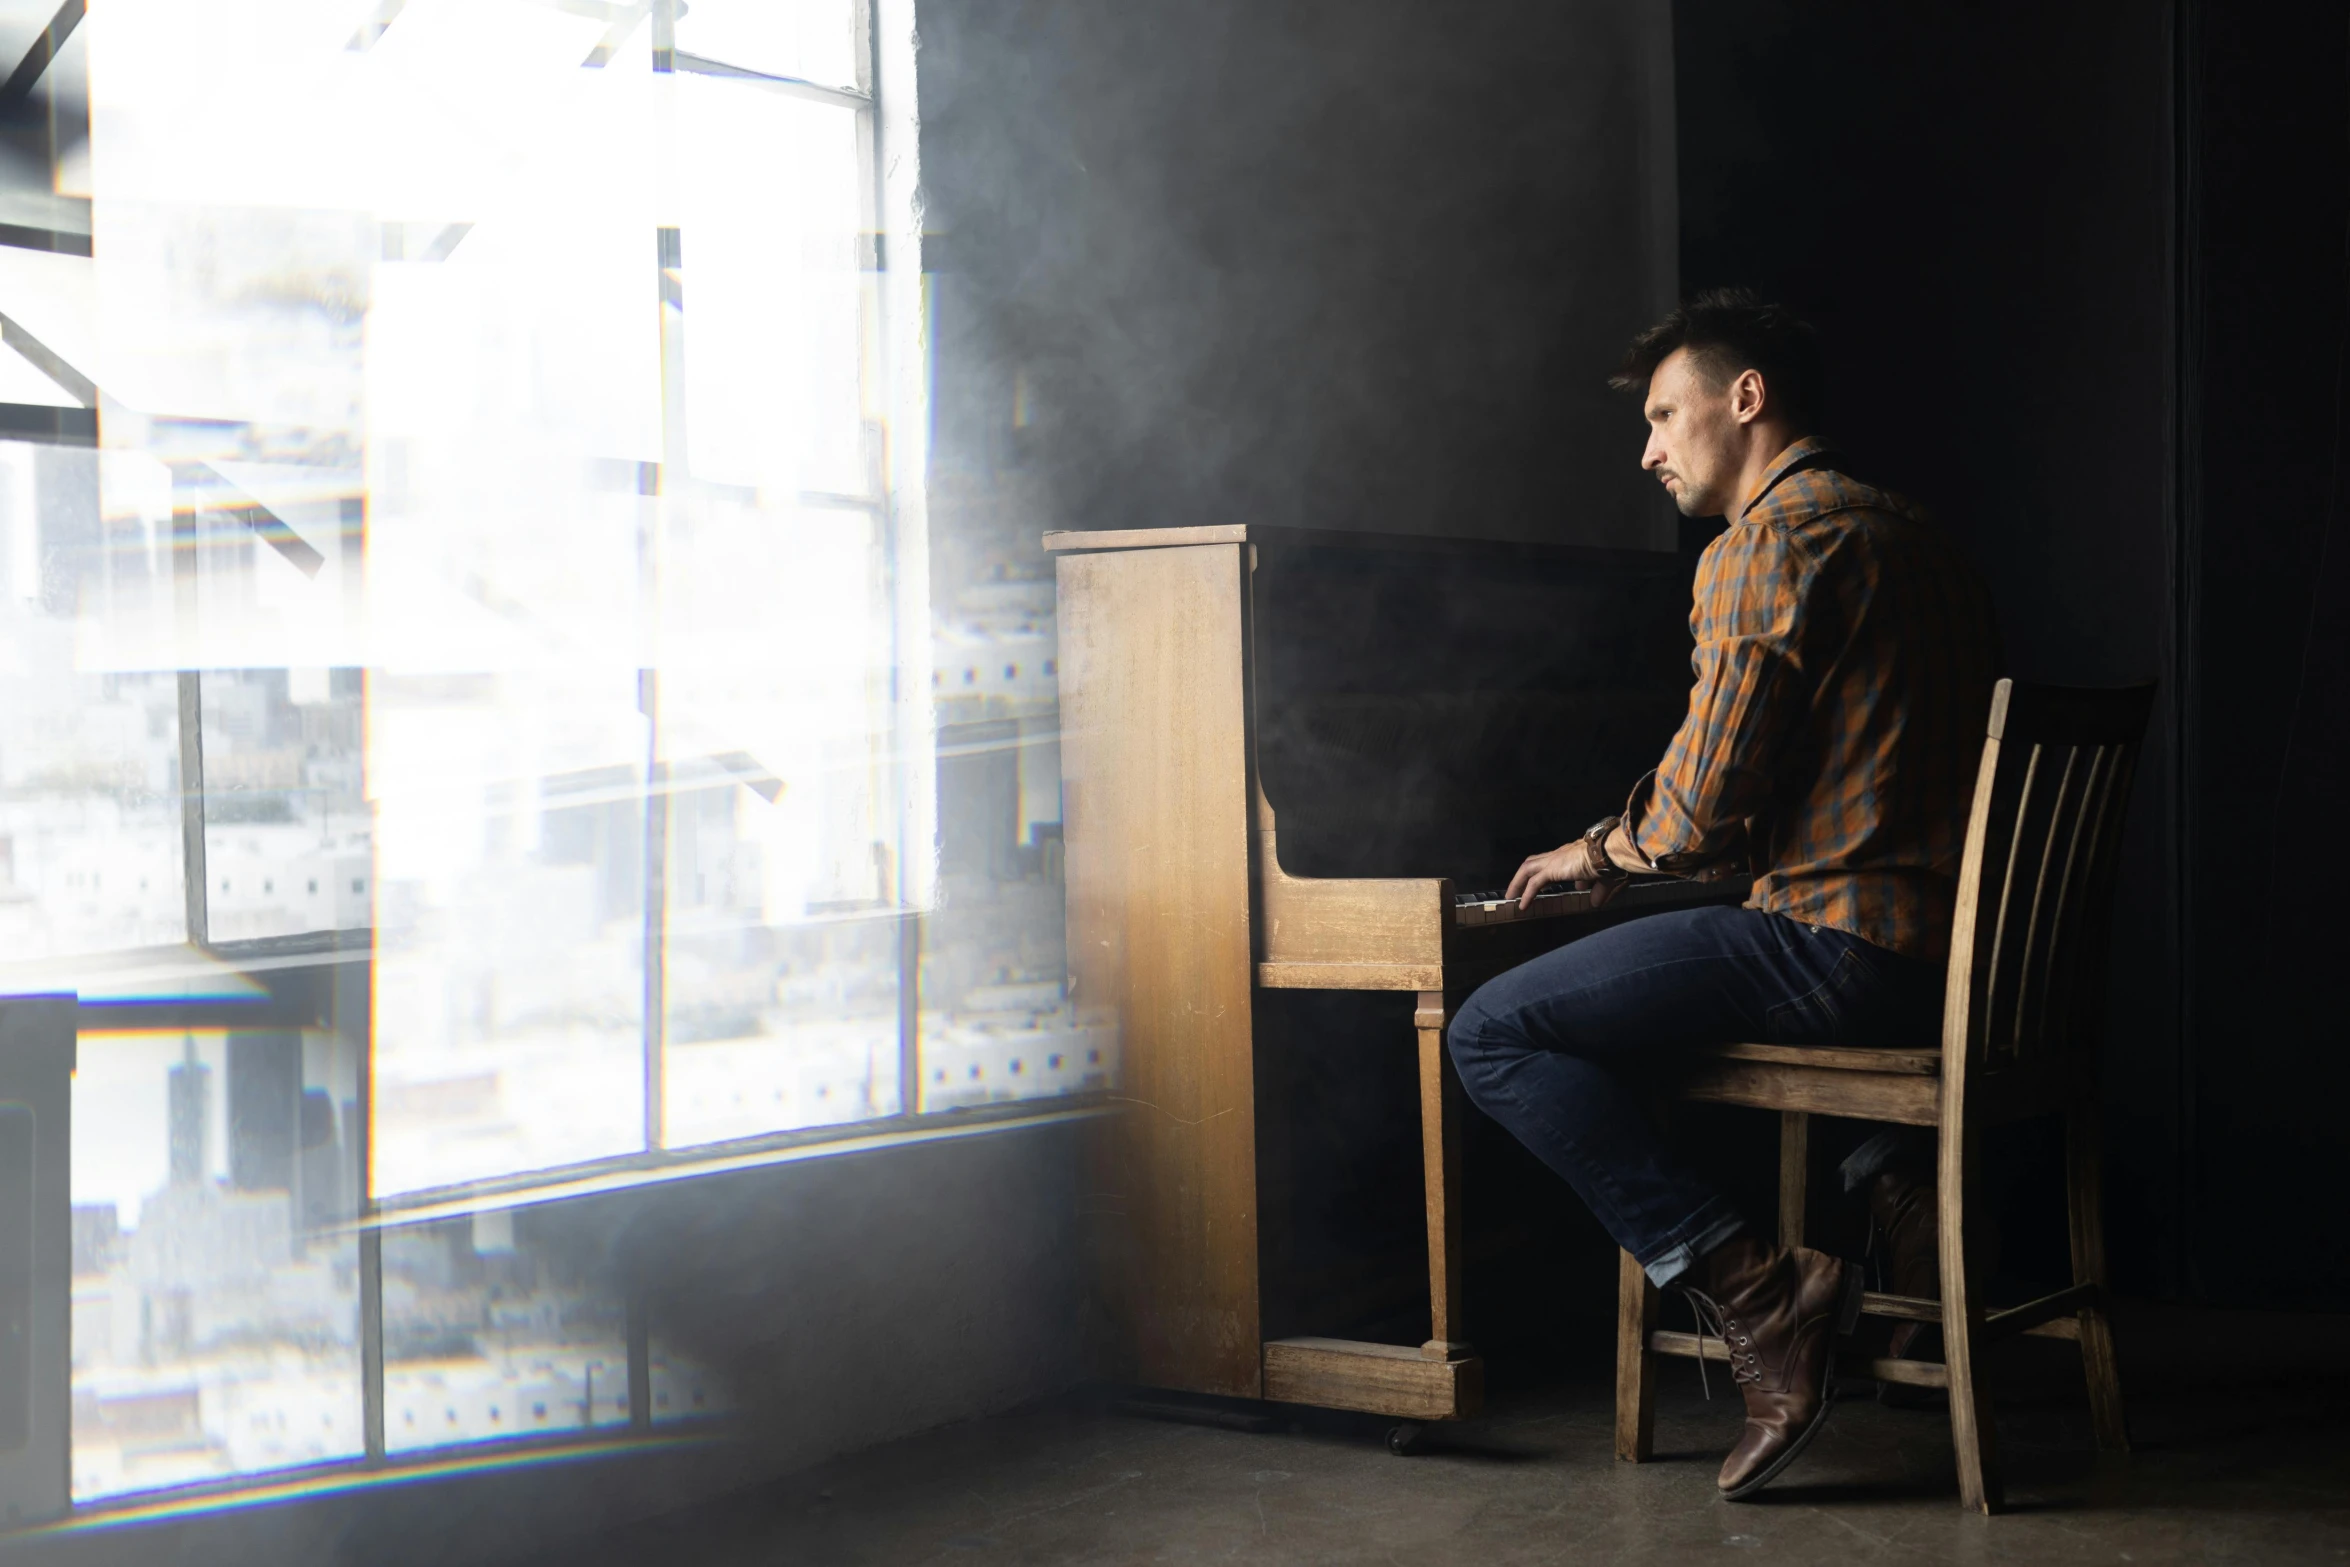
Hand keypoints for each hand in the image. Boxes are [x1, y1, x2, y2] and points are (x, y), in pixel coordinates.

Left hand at [1505, 838, 1623, 910]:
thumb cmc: (1613, 863)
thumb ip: (1599, 891)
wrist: (1610, 853)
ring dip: (1518, 883)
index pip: (1557, 863)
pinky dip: (1526, 894)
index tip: (1547, 888)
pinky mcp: (1553, 868)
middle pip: (1535, 862)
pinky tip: (1523, 906)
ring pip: (1528, 869)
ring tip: (1512, 896)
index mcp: (1574, 854)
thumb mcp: (1606, 881)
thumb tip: (1596, 903)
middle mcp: (1562, 854)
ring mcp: (1555, 860)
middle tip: (1517, 889)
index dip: (1551, 875)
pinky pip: (1534, 883)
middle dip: (1524, 875)